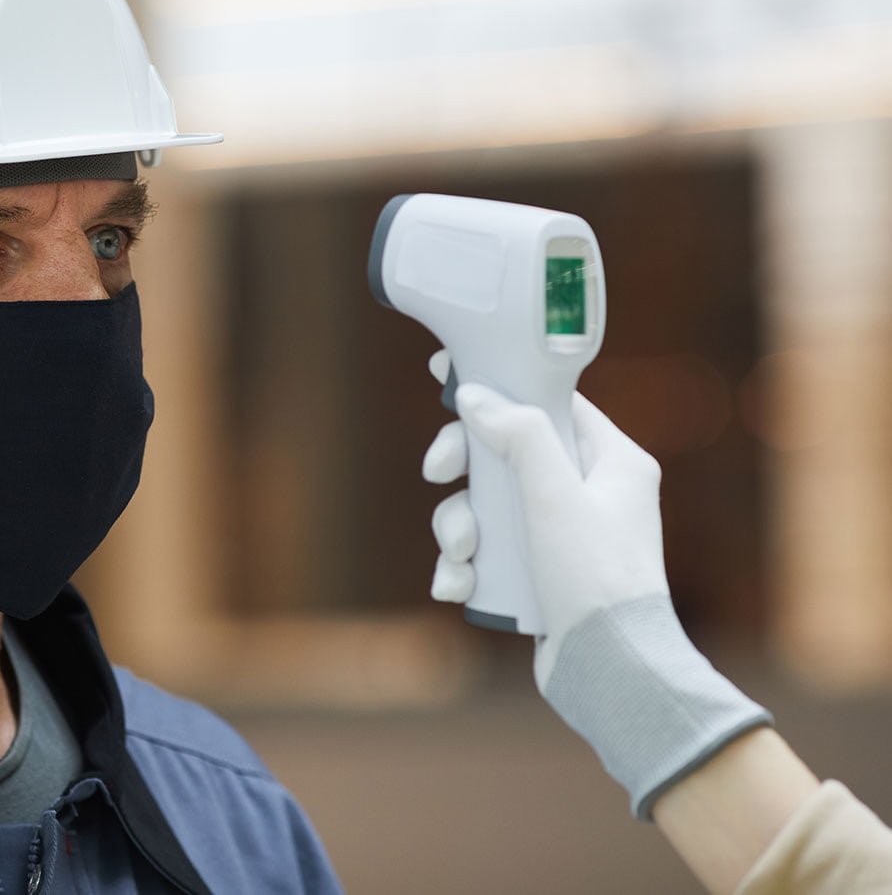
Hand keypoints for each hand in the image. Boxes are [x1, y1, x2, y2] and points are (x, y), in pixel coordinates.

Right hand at [419, 349, 769, 819]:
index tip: (448, 375)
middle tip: (438, 472)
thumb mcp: (556, 496)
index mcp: (611, 461)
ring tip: (463, 554)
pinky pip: (488, 552)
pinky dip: (466, 565)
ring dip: (459, 526)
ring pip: (487, 505)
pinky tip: (457, 585)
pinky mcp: (539, 574)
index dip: (498, 386)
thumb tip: (477, 396)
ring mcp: (562, 535)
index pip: (549, 401)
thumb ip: (521, 436)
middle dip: (465, 468)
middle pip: (505, 452)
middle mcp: (589, 492)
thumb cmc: (598, 581)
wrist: (613, 676)